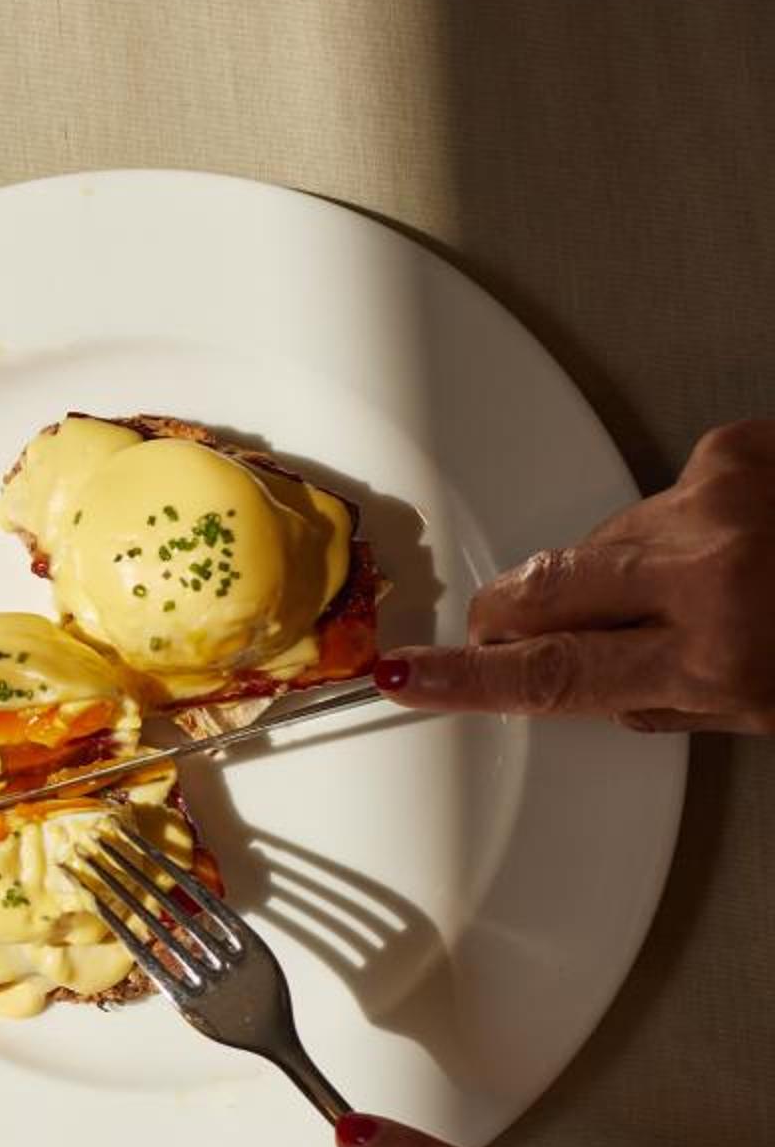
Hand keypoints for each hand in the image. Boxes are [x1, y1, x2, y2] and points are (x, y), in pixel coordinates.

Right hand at [372, 418, 774, 732]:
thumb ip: (681, 697)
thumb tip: (607, 687)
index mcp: (718, 655)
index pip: (549, 675)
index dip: (466, 678)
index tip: (406, 674)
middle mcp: (709, 574)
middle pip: (547, 593)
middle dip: (516, 615)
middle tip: (504, 630)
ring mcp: (722, 499)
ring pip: (605, 541)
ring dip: (624, 569)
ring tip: (699, 586)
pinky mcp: (740, 449)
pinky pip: (670, 490)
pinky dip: (688, 518)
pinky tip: (737, 534)